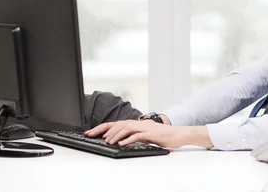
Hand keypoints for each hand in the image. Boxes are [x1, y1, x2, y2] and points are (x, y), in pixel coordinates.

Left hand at [84, 120, 212, 148]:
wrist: (177, 134)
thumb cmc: (161, 136)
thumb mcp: (144, 135)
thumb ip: (132, 136)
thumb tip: (119, 140)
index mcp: (134, 124)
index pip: (114, 124)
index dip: (101, 128)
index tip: (90, 132)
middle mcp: (138, 123)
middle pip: (117, 125)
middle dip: (103, 131)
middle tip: (93, 136)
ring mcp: (144, 127)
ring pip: (125, 129)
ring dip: (115, 135)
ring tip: (107, 142)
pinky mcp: (150, 133)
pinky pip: (137, 135)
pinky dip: (128, 139)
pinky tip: (121, 144)